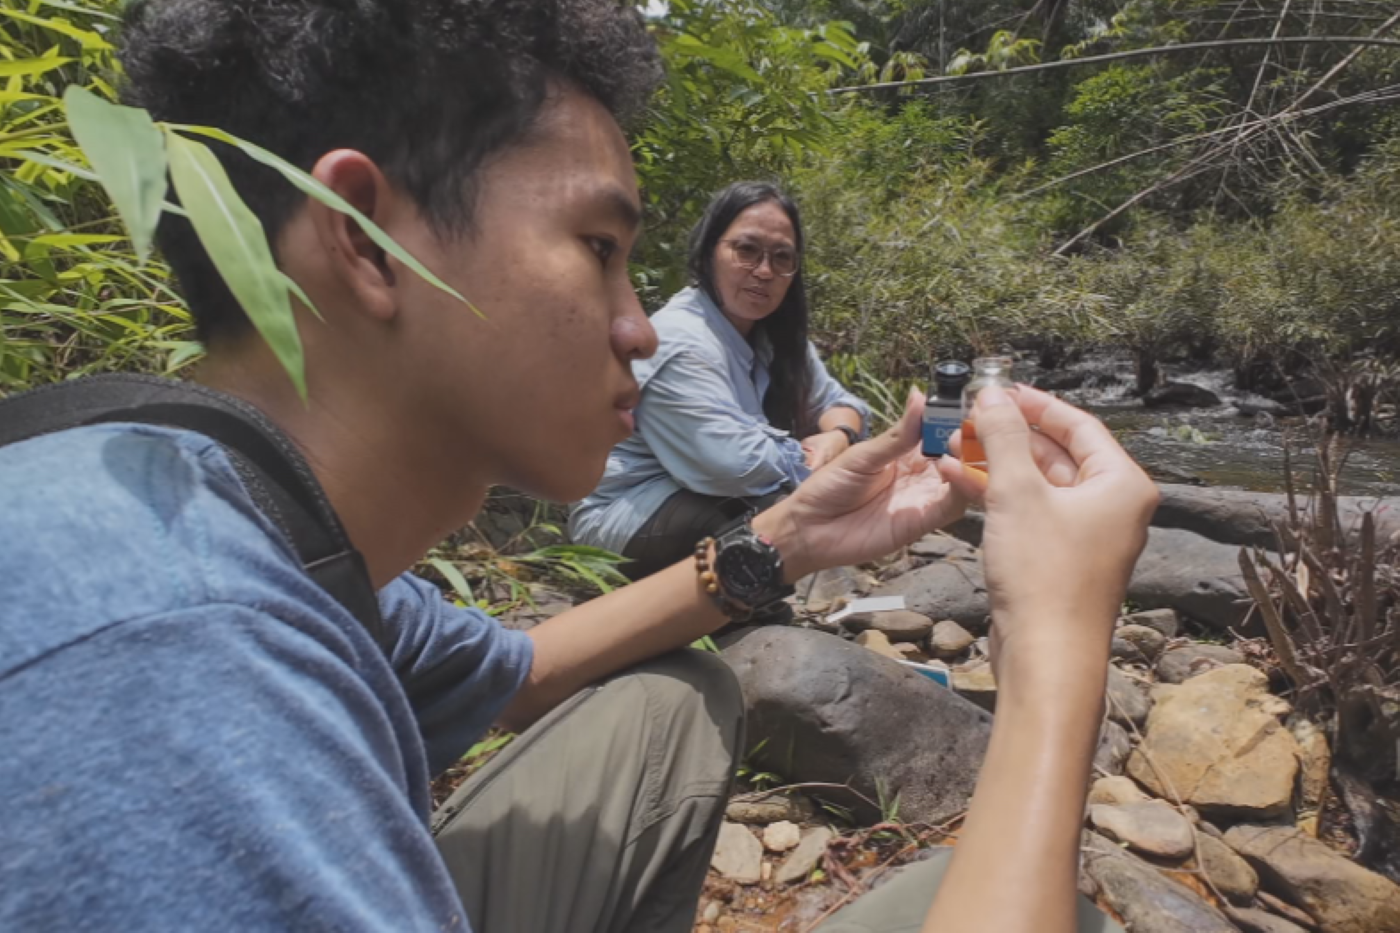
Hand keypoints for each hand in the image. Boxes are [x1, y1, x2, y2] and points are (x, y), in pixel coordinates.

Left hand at [754, 389, 967, 579]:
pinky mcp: (921, 522)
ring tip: (961, 447)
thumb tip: (920, 395)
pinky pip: (949, 507)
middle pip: (958, 457)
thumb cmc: (830, 487)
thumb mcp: (864, 455)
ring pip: (962, 481)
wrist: (810, 528)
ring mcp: (923, 499)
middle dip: (969, 442)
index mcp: (906, 454)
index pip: (941, 434)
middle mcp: (920, 476)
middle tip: (971, 427)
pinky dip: (959, 490)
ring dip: (970, 464)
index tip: (968, 406)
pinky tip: (954, 472)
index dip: (955, 422)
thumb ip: (899, 433)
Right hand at [938, 386, 1158, 680]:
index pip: (1079, 426)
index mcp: (1121, 484)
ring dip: (996, 464)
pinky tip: (958, 481)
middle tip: (970, 417)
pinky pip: (1030, 513)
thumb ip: (1003, 438)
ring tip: (952, 446)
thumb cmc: (1044, 575)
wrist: (1045, 655)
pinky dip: (998, 496)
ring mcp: (1087, 536)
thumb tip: (992, 395)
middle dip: (1009, 435)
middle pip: (1058, 454)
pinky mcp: (1060, 560)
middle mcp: (1112, 507)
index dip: (1036, 404)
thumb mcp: (1016, 493)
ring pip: (1039, 485)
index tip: (999, 390)